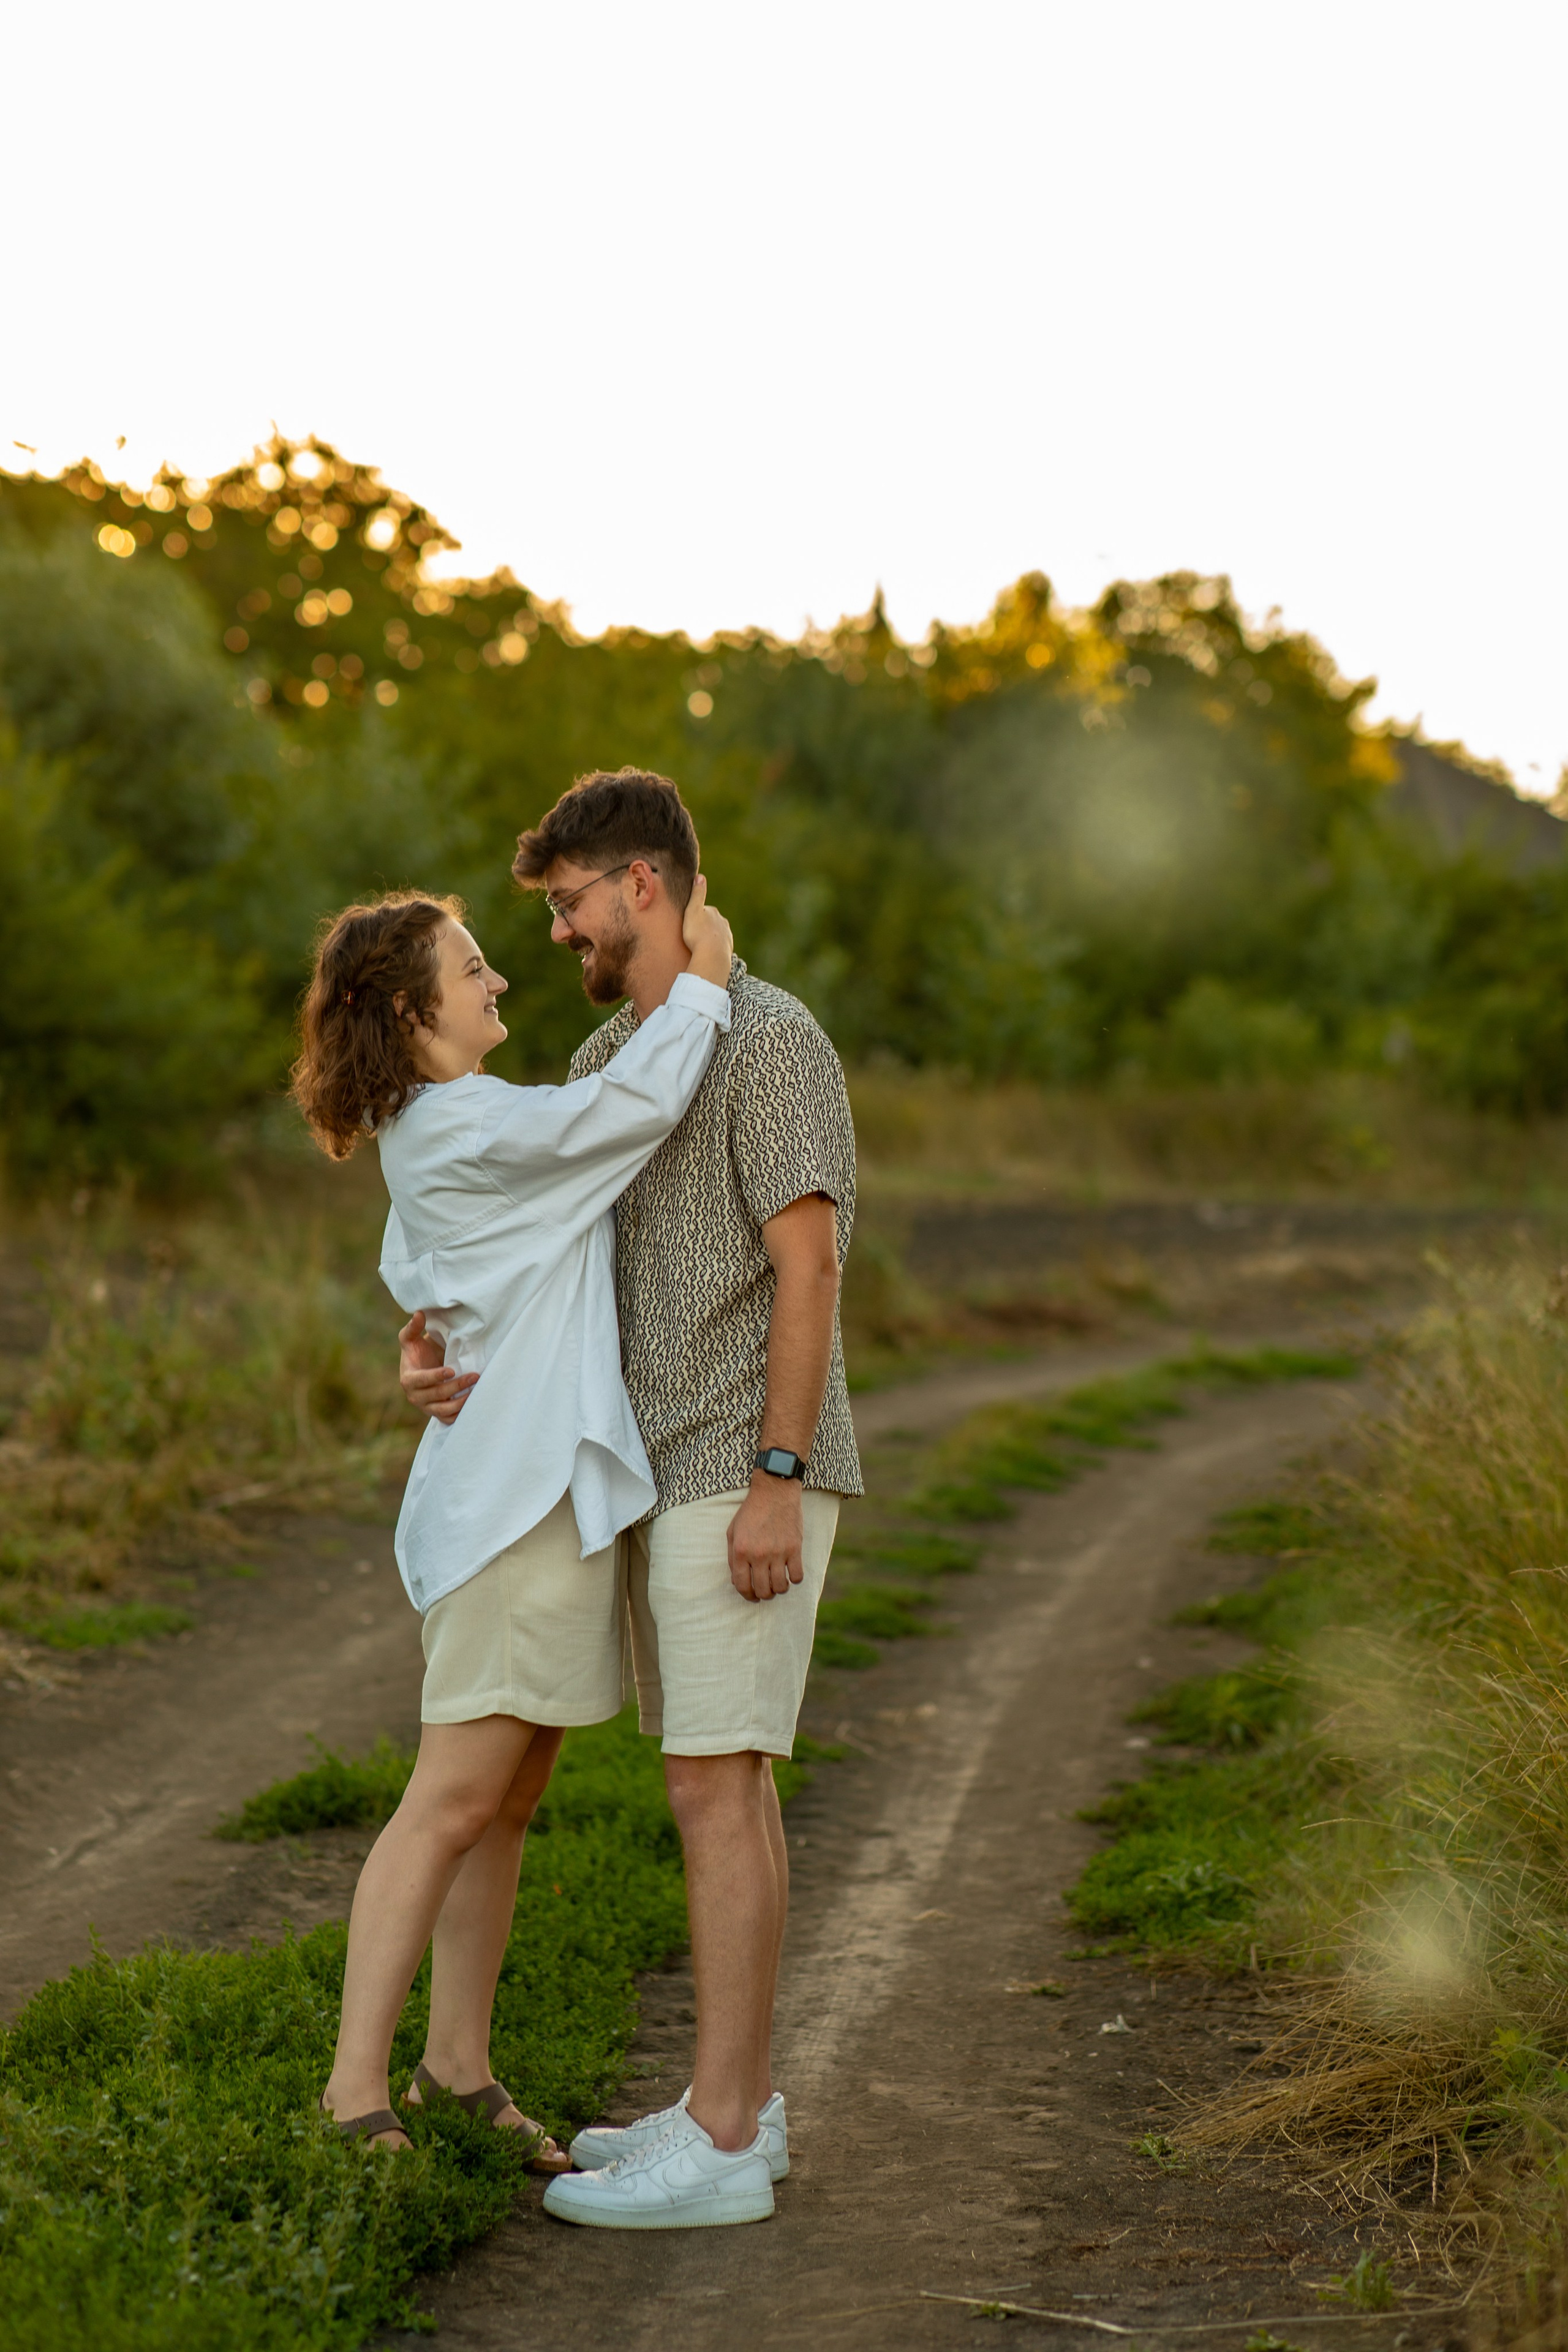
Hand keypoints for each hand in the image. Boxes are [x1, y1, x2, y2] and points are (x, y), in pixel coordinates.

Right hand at [398, 1309, 475, 1425]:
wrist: (424, 1368)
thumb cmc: (417, 1352)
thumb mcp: (411, 1339)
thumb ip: (413, 1327)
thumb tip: (419, 1313)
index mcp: (408, 1379)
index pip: (421, 1380)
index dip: (435, 1377)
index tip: (452, 1370)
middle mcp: (415, 1396)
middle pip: (437, 1395)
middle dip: (456, 1387)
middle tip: (475, 1376)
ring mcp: (426, 1407)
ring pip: (444, 1410)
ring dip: (461, 1402)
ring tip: (476, 1389)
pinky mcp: (437, 1413)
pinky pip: (449, 1419)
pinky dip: (460, 1413)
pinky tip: (473, 1401)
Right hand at [682, 874, 733, 987]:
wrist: (712, 957)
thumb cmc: (698, 934)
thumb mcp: (693, 911)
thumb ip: (697, 894)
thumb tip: (700, 876)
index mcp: (714, 912)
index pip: (703, 910)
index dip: (694, 916)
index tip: (688, 923)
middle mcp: (723, 923)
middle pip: (711, 922)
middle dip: (703, 927)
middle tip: (692, 935)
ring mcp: (727, 936)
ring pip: (716, 935)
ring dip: (708, 938)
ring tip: (698, 946)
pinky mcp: (728, 949)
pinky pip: (718, 947)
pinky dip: (713, 949)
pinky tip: (707, 954)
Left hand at [726, 1473, 804, 1602]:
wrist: (774, 1491)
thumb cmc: (751, 1511)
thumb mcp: (732, 1531)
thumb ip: (732, 1557)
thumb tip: (737, 1581)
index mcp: (741, 1551)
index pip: (742, 1585)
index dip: (747, 1596)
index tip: (752, 1596)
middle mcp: (759, 1555)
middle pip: (762, 1590)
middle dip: (763, 1595)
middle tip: (766, 1591)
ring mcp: (778, 1552)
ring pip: (781, 1587)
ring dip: (779, 1590)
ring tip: (778, 1583)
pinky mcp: (795, 1548)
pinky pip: (798, 1576)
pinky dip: (795, 1580)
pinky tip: (791, 1573)